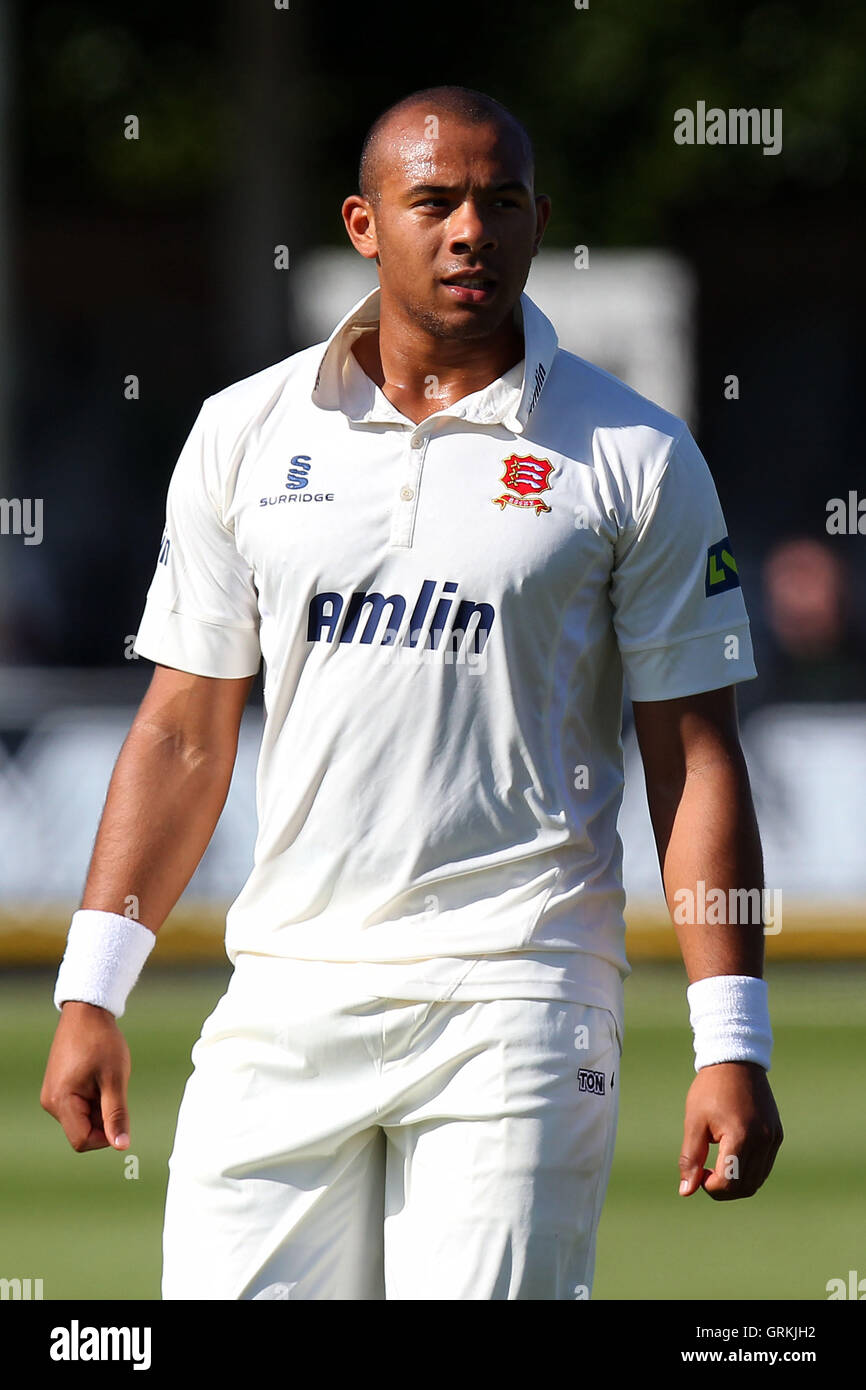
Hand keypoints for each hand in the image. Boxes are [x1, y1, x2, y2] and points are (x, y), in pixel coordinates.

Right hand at [40, 1001, 131, 1152]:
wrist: (87, 1013)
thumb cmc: (102, 1042)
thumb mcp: (115, 1079)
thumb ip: (117, 1114)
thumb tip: (122, 1145)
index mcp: (61, 1102)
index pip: (82, 1141)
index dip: (106, 1136)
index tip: (120, 1115)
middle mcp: (52, 1102)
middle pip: (83, 1131)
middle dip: (103, 1119)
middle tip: (114, 1089)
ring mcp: (53, 1095)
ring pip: (82, 1119)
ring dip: (100, 1108)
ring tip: (106, 1080)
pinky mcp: (58, 1088)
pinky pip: (79, 1107)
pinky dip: (94, 1099)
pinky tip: (99, 1078)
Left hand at [678, 1061, 782, 1199]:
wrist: (735, 1061)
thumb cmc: (710, 1090)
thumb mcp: (694, 1122)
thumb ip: (691, 1158)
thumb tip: (686, 1191)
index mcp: (740, 1136)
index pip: (728, 1183)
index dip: (709, 1186)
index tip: (698, 1172)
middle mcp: (762, 1140)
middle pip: (745, 1187)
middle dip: (723, 1189)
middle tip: (705, 1173)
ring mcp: (773, 1138)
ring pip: (757, 1180)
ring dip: (736, 1182)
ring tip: (717, 1164)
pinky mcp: (777, 1134)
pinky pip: (765, 1165)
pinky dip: (748, 1170)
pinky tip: (731, 1156)